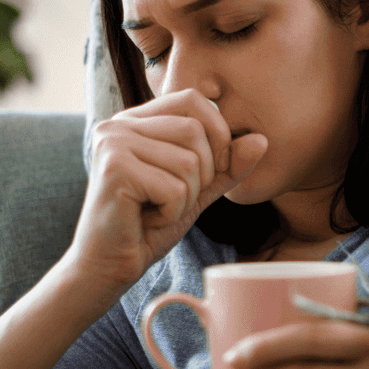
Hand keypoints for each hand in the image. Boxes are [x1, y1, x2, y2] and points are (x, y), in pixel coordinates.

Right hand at [67, 89, 266, 294]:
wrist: (107, 266)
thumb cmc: (148, 226)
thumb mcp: (197, 190)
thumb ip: (227, 166)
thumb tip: (262, 140)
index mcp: (136, 120)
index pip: (194, 101)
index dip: (217, 134)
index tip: (209, 172)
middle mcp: (119, 123)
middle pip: (195, 130)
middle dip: (201, 175)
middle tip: (173, 200)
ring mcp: (113, 142)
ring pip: (188, 161)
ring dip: (185, 198)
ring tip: (157, 210)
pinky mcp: (114, 168)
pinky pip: (174, 187)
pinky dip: (171, 213)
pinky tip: (146, 220)